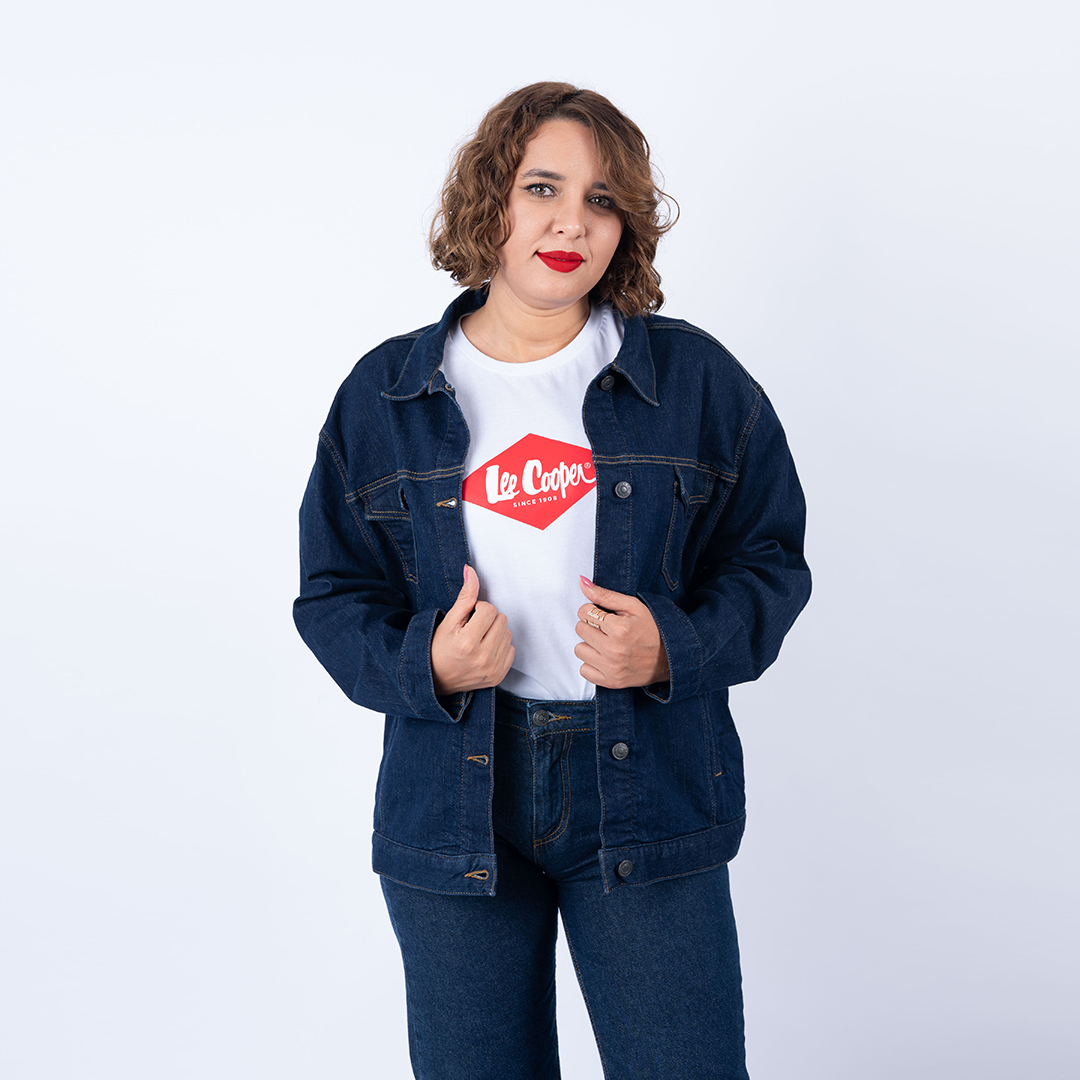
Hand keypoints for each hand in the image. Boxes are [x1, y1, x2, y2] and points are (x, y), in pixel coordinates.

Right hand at [431, 565, 514, 695]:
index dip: (478, 609)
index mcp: (467, 643)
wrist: (434, 680)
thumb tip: (471, 570)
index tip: (468, 618)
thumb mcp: (448, 621)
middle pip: (502, 620)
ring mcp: (492, 670)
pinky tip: (485, 650)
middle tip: (472, 629)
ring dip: (495, 632)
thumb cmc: (438, 648)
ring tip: (478, 639)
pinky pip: (512, 650)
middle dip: (488, 619)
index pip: (489, 610)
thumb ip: (464, 596)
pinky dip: (500, 646)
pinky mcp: (498, 677)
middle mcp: (482, 658)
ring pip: (508, 634)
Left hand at [574, 576, 669, 688]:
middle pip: (580, 630)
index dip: (592, 610)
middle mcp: (614, 650)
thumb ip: (605, 595)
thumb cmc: (653, 629)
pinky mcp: (611, 682)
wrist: (671, 658)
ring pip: (579, 650)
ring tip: (605, 643)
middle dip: (591, 625)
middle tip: (606, 628)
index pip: (584, 612)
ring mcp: (612, 668)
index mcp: (620, 628)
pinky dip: (591, 664)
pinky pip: (584, 671)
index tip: (604, 615)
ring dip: (589, 645)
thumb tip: (582, 582)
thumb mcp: (633, 606)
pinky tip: (604, 657)